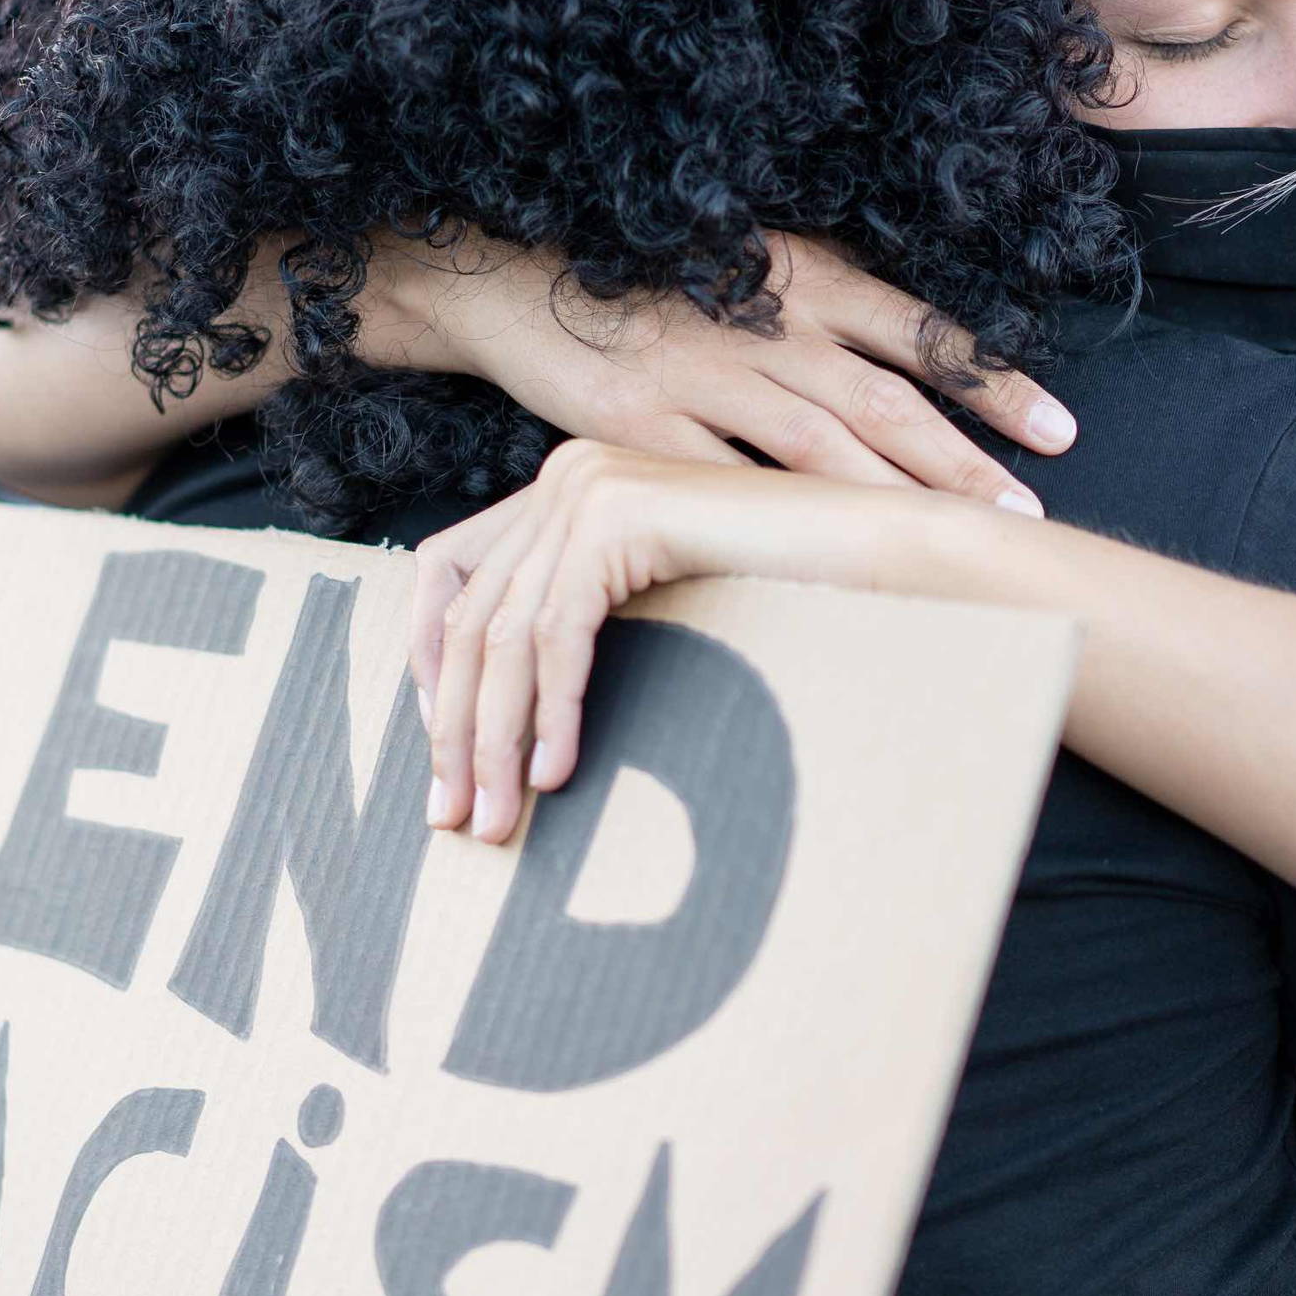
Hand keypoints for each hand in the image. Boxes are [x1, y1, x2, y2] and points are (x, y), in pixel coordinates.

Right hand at [362, 227, 1072, 511]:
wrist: (511, 274)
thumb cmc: (645, 284)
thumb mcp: (746, 277)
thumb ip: (818, 330)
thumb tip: (902, 395)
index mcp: (801, 277)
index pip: (918, 332)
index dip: (993, 381)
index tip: (1063, 431)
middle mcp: (763, 319)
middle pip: (884, 398)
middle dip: (963, 462)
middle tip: (1027, 519)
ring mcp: (701, 369)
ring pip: (816, 443)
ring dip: (891, 499)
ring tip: (952, 550)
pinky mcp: (638, 419)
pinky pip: (720, 483)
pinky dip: (776, 525)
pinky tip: (822, 565)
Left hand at [410, 440, 977, 842]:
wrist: (870, 552)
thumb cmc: (779, 592)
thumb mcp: (655, 602)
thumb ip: (583, 619)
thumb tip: (502, 721)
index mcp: (563, 487)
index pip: (447, 571)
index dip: (425, 659)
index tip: (438, 746)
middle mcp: (563, 476)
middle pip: (469, 617)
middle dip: (454, 728)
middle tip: (454, 815)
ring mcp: (586, 488)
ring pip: (505, 636)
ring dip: (494, 740)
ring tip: (498, 819)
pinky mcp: (617, 517)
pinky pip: (559, 636)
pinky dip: (551, 713)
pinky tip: (554, 775)